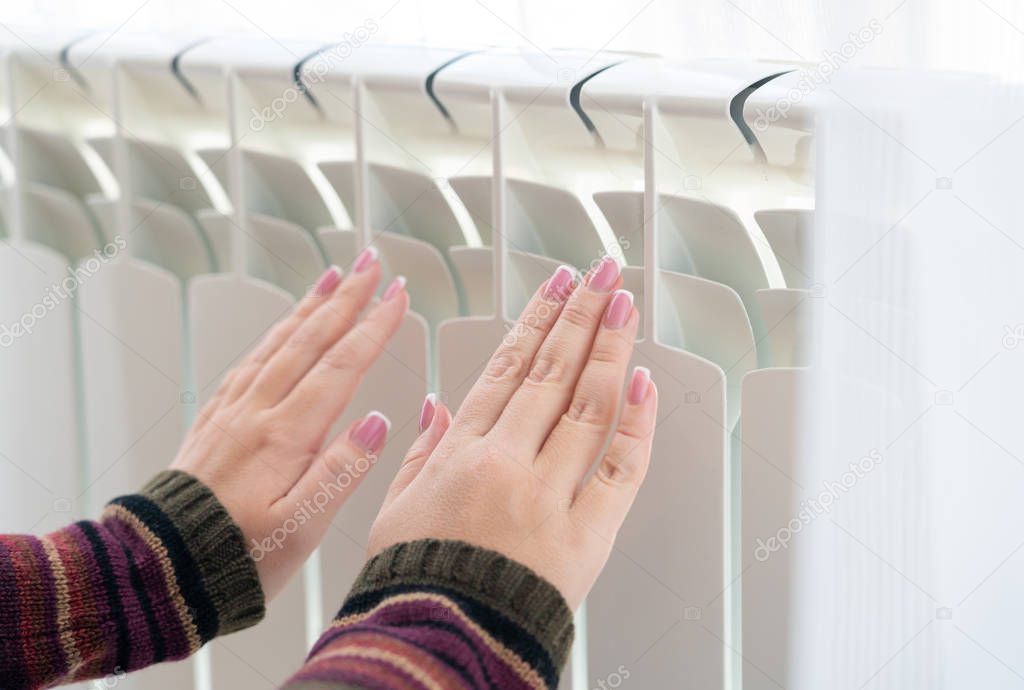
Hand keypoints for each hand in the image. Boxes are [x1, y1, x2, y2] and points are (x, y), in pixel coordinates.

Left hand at [171, 249, 407, 598]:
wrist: (163, 568)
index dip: (374, 328)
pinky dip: (273, 336)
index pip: (340, 367)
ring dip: (309, 307)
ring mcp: (231, 413)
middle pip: (309, 340)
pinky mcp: (213, 422)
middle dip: (345, 298)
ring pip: (277, 344)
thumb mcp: (303, 527)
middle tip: (370, 263)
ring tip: (331, 277)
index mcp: (284, 436)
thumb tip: (378, 421)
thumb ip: (342, 471)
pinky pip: (249, 363)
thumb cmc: (237, 556)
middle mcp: (257, 412)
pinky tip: (282, 329)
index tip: (398, 296)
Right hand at [367, 258, 657, 608]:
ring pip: (587, 405)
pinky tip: (645, 384)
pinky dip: (635, 427)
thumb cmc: (415, 586)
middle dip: (581, 314)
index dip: (537, 319)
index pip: (507, 367)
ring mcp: (547, 495)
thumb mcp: (396, 509)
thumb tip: (435, 403)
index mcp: (459, 453)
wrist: (437, 645)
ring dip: (610, 348)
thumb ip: (420, 450)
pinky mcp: (584, 535)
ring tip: (626, 304)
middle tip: (603, 272)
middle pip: (552, 372)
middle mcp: (505, 463)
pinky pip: (618, 471)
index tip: (558, 285)